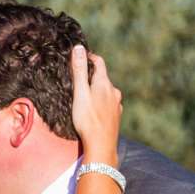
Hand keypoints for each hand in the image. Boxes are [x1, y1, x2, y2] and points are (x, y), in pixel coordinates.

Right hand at [70, 44, 121, 163]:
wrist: (102, 146)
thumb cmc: (88, 119)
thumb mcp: (80, 93)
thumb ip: (79, 70)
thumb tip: (79, 48)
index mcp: (104, 83)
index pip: (99, 62)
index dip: (89, 57)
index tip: (80, 57)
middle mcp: (114, 91)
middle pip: (102, 77)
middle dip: (91, 75)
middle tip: (77, 79)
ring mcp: (117, 104)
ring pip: (106, 91)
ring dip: (96, 90)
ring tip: (84, 96)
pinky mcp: (116, 116)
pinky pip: (108, 103)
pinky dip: (100, 102)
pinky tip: (94, 110)